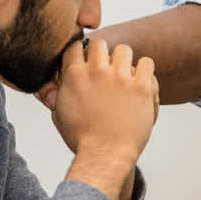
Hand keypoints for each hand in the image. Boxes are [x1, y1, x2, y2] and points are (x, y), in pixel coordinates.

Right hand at [43, 39, 158, 164]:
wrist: (106, 156)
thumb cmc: (83, 140)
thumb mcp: (60, 114)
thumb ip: (57, 94)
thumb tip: (53, 85)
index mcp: (74, 76)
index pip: (75, 46)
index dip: (81, 54)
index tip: (86, 63)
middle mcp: (97, 72)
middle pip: (99, 44)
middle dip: (101, 55)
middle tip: (105, 71)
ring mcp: (120, 78)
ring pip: (124, 50)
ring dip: (123, 61)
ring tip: (123, 77)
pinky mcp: (141, 87)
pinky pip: (147, 63)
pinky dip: (145, 71)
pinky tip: (140, 83)